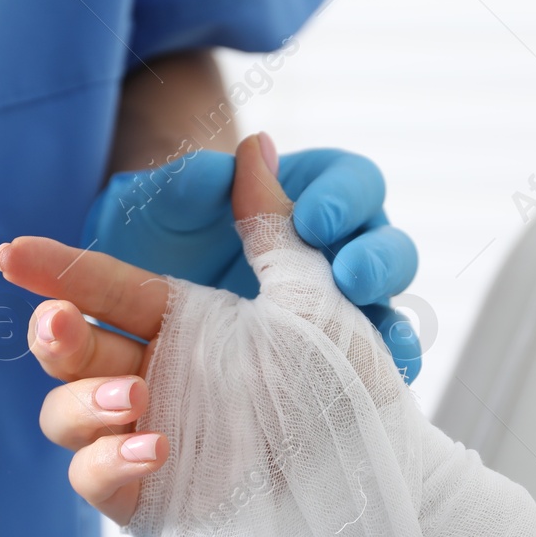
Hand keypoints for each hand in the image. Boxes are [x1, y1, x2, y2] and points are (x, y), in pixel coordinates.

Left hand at [84, 136, 425, 380]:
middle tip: (348, 277)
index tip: (312, 221)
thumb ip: (197, 183)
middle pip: (385, 246)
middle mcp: (339, 252)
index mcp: (310, 198)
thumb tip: (244, 153)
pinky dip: (388, 374)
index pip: (350, 183)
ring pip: (390, 308)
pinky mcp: (343, 360)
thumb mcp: (166, 211)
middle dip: (375, 260)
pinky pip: (379, 369)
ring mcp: (346, 310)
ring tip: (381, 339)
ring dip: (391, 321)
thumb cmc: (160, 242)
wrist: (144, 311)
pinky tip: (386, 383)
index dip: (342, 197)